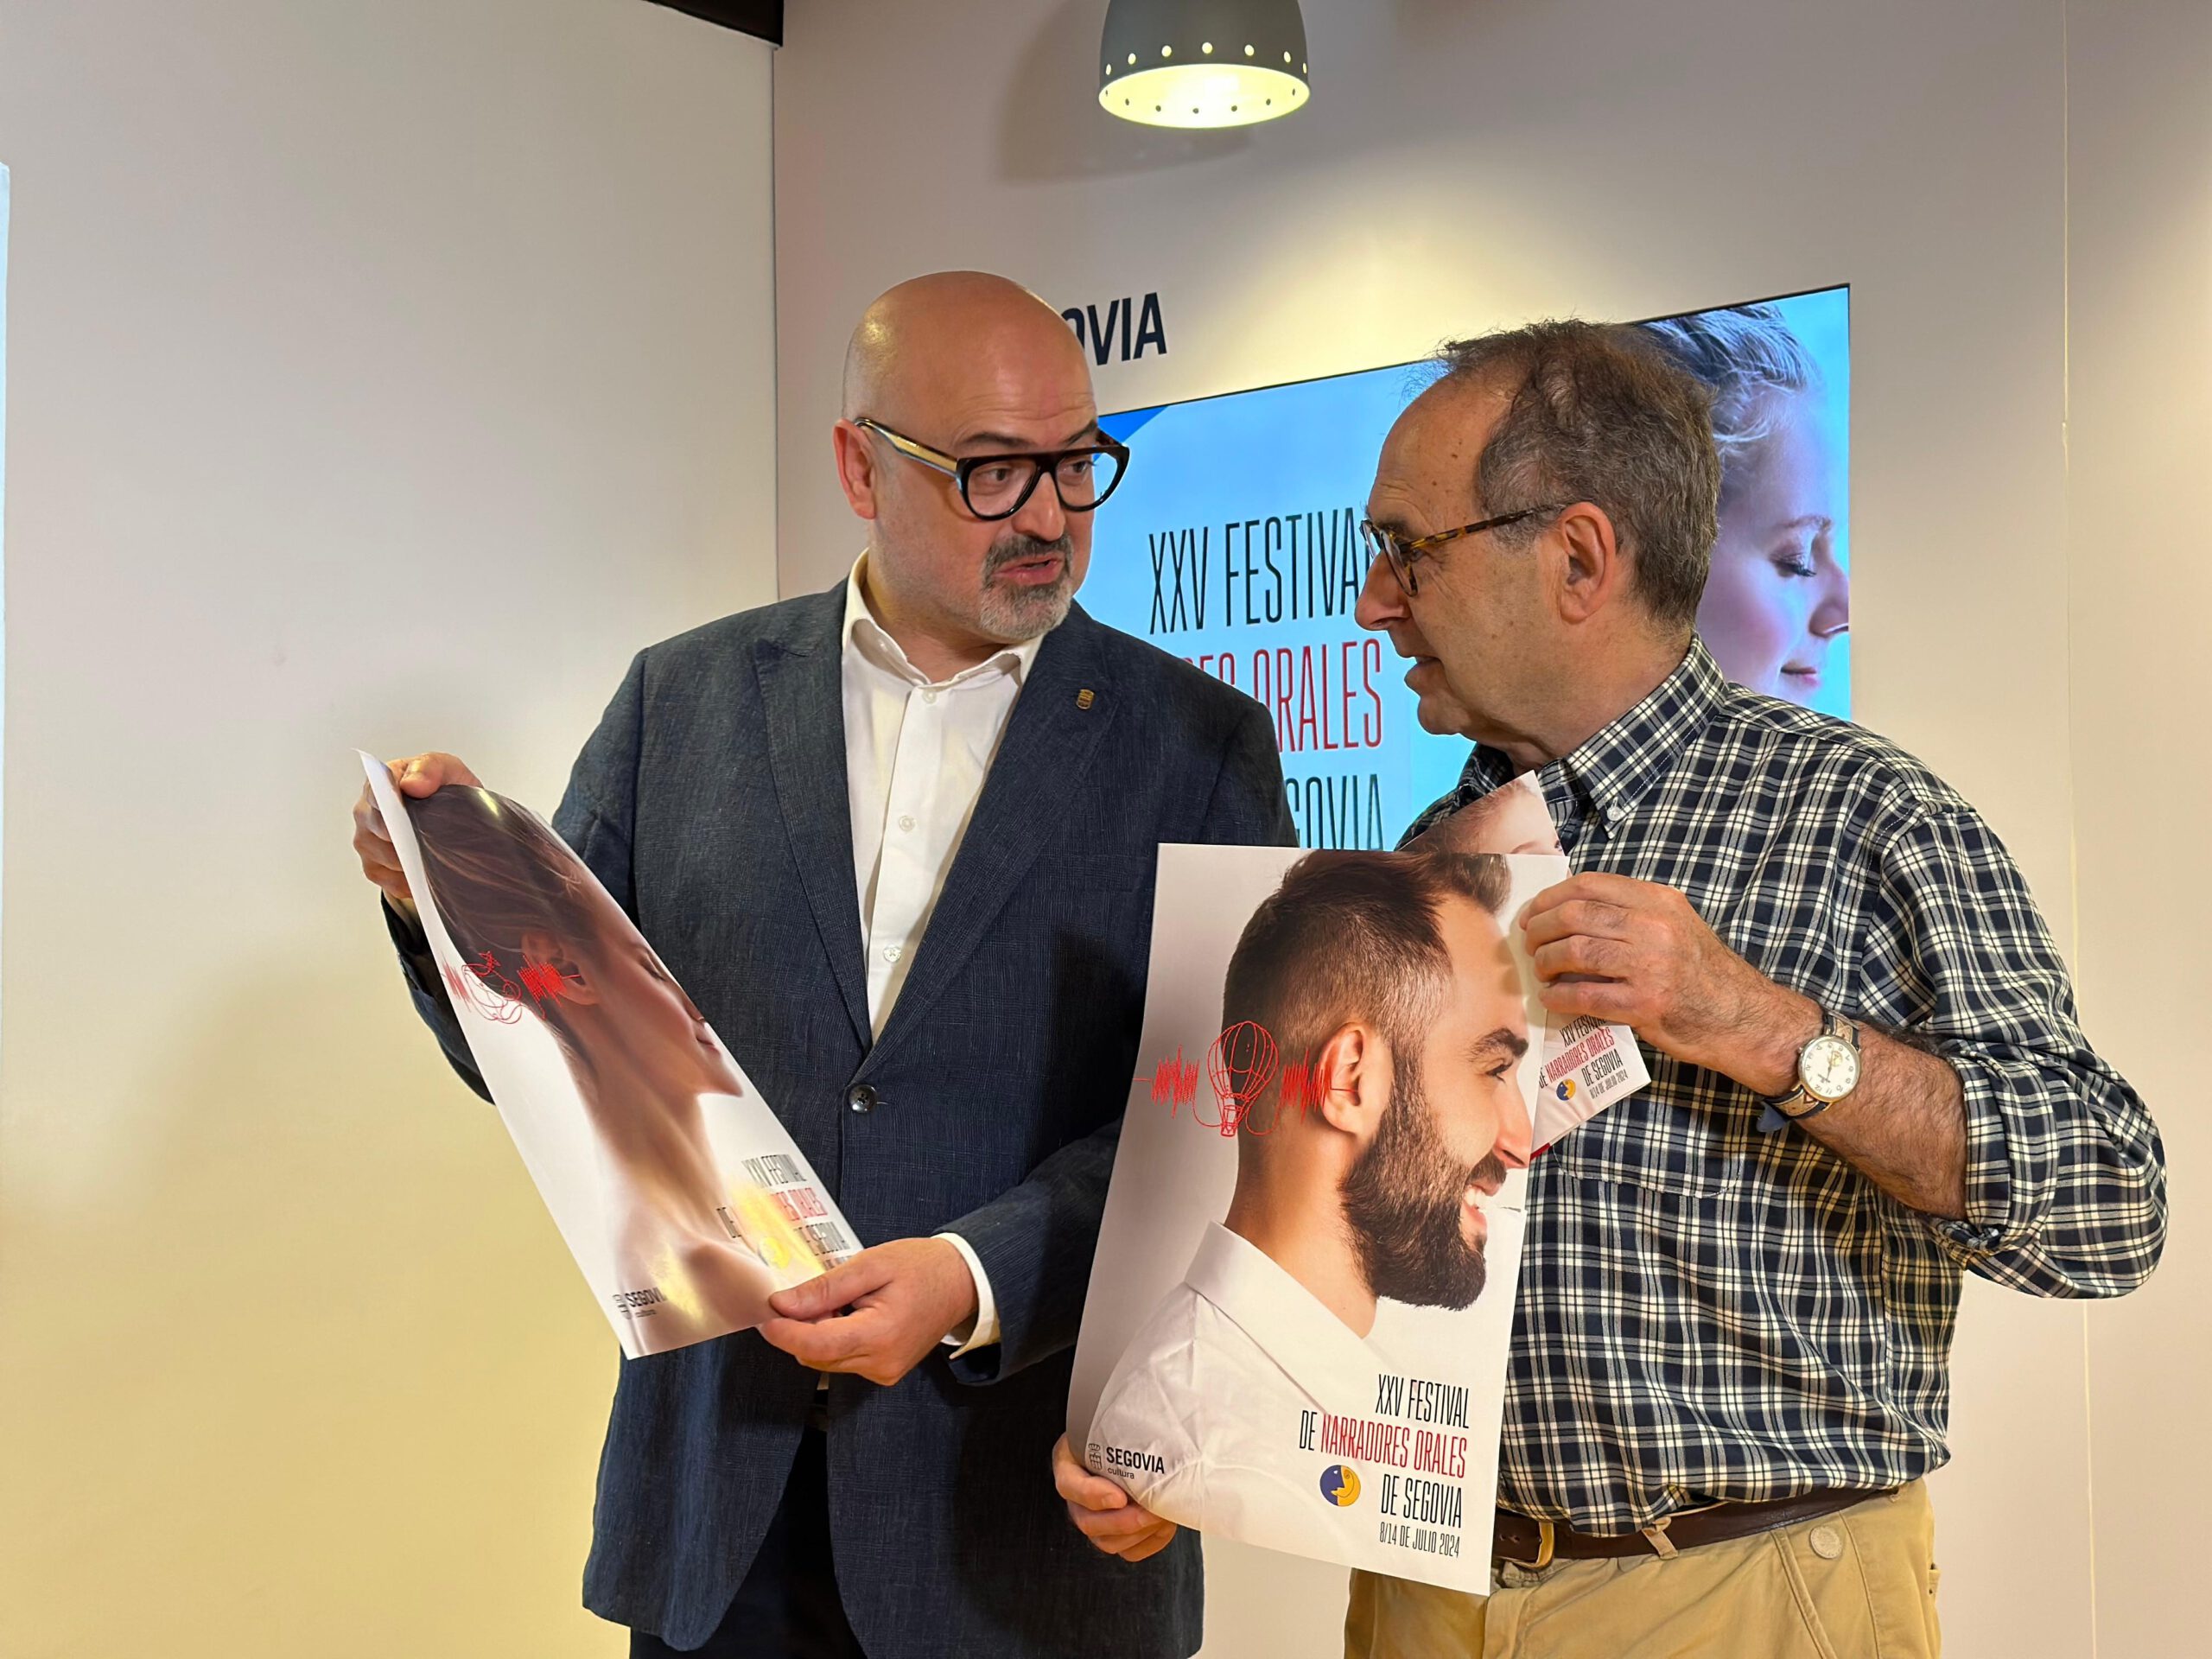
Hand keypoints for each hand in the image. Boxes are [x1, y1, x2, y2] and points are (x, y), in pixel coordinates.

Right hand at [353, 752, 481, 917]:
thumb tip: (413, 784)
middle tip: (427, 841)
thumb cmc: (443, 792)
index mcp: (381, 782)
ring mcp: (367, 841)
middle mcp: (366, 811)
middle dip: (404, 835)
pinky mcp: (374, 868)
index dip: (387, 802)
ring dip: (410, 861)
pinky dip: (412, 882)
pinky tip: (428, 877)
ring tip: (434, 860)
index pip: (375, 791)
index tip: (400, 811)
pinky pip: (390, 882)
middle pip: (377, 828)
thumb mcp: (447, 770)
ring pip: (384, 857)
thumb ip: (430, 769)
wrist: (453, 819)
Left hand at [758, 1237, 978, 1386]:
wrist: (962, 1282)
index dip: (783, 1332)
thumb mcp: (871, 1265)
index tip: (764, 1312)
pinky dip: (834, 1340)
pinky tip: (847, 1315)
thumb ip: (826, 1287)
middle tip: (801, 1293)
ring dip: (816, 1334)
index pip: (815, 1345)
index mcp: (880, 1334)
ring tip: (833, 1300)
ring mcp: (884, 1372)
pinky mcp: (885, 1373)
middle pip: (816, 1355)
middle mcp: (881, 1363)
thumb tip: (783, 1304)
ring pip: (826, 1360)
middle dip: (798, 1328)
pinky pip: (843, 1360)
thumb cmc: (921, 1267)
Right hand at [1052, 1434, 1177, 1562]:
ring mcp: (1094, 1520)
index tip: (1120, 1497)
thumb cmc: (1122, 1432)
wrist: (1138, 1448)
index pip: (1069, 1485)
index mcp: (1069, 1465)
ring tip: (1163, 1513)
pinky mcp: (1115, 1537)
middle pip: (1088, 1522)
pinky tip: (1163, 1524)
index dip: (1093, 1496)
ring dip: (1140, 1533)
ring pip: (1108, 1542)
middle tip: (1152, 1510)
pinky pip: (1129, 1552)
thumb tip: (1151, 1436)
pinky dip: (1150, 1542)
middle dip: (1124, 1521)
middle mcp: (1077, 1498)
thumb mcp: (1114, 1425)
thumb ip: (1122, 1430)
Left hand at [1521, 872, 1815, 1093]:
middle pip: (1574, 916)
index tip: (1531, 913)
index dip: (1549, 898)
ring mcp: (1650, 965)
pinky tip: (1553, 999)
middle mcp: (1654, 926)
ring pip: (1574, 951)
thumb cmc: (1702, 973)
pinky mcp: (1645, 1004)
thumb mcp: (1676, 925)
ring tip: (1541, 972)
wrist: (1742, 1017)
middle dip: (1539, 930)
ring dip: (1545, 962)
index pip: (1589, 885)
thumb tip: (1568, 913)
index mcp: (1659, 900)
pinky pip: (1585, 995)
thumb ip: (1631, 913)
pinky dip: (1560, 997)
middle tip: (1528, 944)